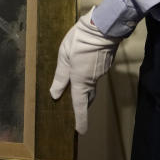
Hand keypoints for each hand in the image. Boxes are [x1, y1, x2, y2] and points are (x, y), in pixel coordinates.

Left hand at [49, 7, 121, 134]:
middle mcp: (92, 80)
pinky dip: (89, 77)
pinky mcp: (104, 64)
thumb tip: (54, 94)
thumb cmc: (79, 41)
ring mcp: (100, 72)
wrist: (102, 28)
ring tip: (76, 91)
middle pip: (87, 97)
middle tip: (76, 112)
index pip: (79, 105)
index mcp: (80, 80)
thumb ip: (60, 76)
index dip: (80, 119)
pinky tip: (84, 68)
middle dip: (81, 105)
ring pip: (91, 85)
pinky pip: (95, 76)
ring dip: (85, 90)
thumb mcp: (63, 56)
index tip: (80, 131)